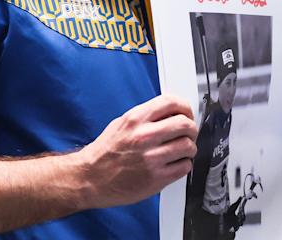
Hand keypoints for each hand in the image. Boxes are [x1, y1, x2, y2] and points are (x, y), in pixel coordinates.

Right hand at [77, 94, 197, 207]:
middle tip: (188, 134)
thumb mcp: (121, 124)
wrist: (89, 178)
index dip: (185, 107)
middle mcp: (144, 136)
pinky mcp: (156, 178)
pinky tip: (175, 164)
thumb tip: (170, 113)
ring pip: (188, 146)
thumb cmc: (104, 153)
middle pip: (185, 124)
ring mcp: (151, 158)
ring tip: (182, 151)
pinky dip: (184, 165)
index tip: (187, 114)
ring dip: (189, 148)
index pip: (171, 102)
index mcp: (136, 119)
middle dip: (191, 128)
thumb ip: (146, 117)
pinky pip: (184, 167)